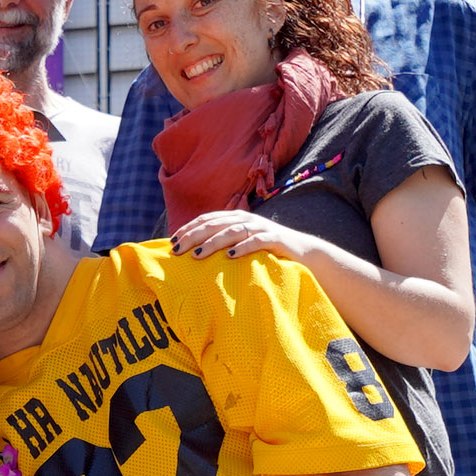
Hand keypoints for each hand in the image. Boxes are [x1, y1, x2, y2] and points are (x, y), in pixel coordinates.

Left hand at [168, 210, 304, 263]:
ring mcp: (262, 228)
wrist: (304, 252)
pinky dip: (243, 247)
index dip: (189, 228)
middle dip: (194, 235)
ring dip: (213, 243)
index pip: (207, 219)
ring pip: (233, 232)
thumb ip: (223, 243)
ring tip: (197, 255)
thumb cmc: (268, 251)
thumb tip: (194, 252)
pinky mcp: (276, 239)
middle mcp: (247, 219)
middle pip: (216, 224)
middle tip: (177, 249)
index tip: (171, 241)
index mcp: (237, 218)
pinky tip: (230, 257)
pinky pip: (257, 241)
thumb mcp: (243, 244)